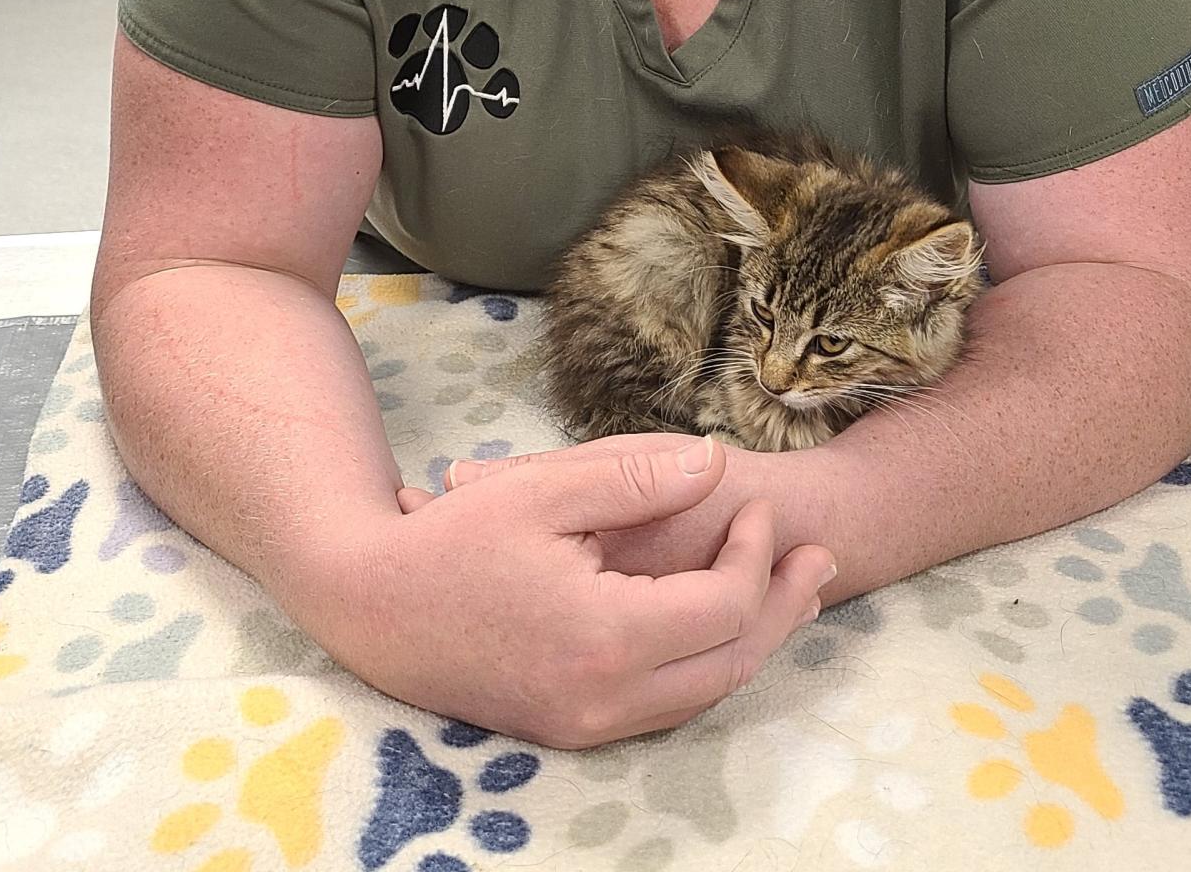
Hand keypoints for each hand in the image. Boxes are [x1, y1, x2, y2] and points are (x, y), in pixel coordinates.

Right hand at [329, 436, 835, 747]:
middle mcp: (605, 698)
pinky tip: (719, 623)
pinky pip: (664, 706)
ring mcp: (585, 724)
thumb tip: (717, 461)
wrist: (369, 608)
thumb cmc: (452, 540)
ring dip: (754, 642)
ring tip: (791, 593)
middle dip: (783, 610)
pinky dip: (705, 664)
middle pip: (731, 665)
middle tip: (820, 561)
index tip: (755, 501)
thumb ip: (637, 475)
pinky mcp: (568, 729)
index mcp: (607, 636)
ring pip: (703, 696)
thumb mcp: (546, 488)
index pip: (725, 607)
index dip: (757, 554)